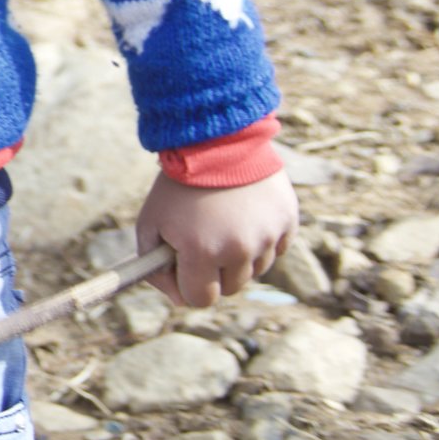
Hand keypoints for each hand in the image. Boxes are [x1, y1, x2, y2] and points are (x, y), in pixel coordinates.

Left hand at [133, 168, 298, 307]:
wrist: (216, 140)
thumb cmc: (178, 185)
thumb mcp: (151, 222)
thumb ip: (155, 266)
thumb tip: (177, 297)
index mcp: (202, 252)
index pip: (199, 299)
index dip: (188, 287)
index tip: (183, 270)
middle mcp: (240, 250)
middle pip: (229, 287)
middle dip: (214, 272)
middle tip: (204, 241)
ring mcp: (268, 236)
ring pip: (255, 269)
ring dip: (239, 256)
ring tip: (224, 221)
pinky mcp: (288, 221)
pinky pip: (276, 248)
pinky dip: (262, 238)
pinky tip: (246, 214)